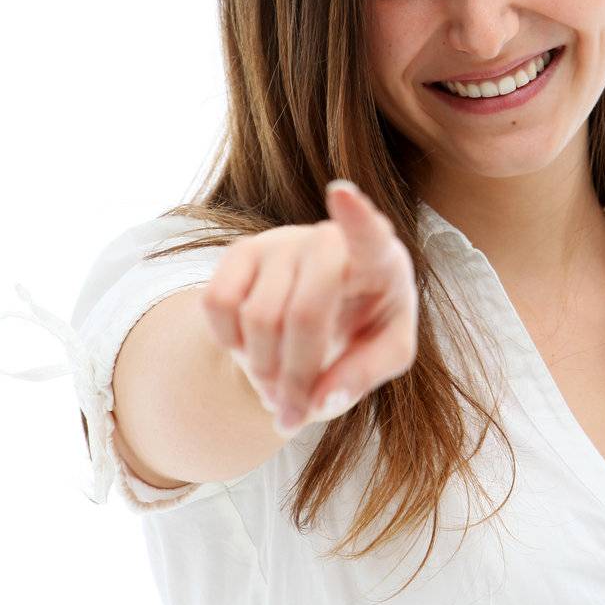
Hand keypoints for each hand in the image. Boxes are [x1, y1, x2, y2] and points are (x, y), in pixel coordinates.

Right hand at [199, 180, 418, 434]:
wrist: (328, 304)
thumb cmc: (368, 323)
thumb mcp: (388, 352)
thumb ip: (365, 375)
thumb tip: (321, 398)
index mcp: (378, 258)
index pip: (368, 233)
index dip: (356, 216)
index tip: (343, 193)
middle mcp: (327, 239)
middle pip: (303, 312)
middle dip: (295, 376)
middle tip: (295, 411)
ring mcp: (281, 240)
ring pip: (257, 319)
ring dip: (263, 371)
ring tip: (278, 386)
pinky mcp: (241, 251)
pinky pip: (216, 304)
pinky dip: (229, 344)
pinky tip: (253, 348)